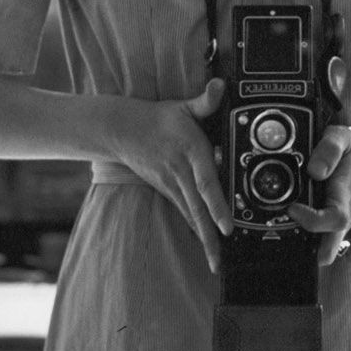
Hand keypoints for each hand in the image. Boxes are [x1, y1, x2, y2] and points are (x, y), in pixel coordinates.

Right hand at [99, 80, 229, 268]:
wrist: (122, 130)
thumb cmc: (158, 118)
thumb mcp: (182, 107)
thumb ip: (205, 100)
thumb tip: (221, 86)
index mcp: (190, 152)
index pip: (206, 182)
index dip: (217, 204)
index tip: (227, 225)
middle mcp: (181, 173)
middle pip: (199, 209)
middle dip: (210, 236)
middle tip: (220, 260)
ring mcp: (173, 185)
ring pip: (192, 216)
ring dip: (204, 240)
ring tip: (215, 263)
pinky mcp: (168, 190)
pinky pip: (185, 213)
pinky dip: (196, 230)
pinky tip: (205, 247)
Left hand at [288, 122, 350, 265]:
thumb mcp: (342, 137)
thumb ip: (329, 150)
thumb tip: (315, 171)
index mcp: (346, 194)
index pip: (334, 218)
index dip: (313, 219)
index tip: (293, 208)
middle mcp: (345, 213)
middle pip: (331, 246)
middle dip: (310, 252)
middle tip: (289, 244)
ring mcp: (342, 220)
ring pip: (327, 248)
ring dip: (308, 250)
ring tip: (287, 245)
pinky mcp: (335, 222)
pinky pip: (323, 240)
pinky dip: (309, 241)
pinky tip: (293, 236)